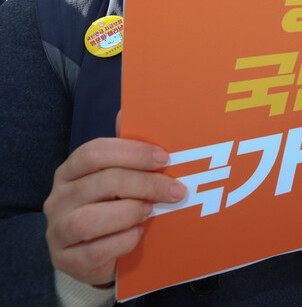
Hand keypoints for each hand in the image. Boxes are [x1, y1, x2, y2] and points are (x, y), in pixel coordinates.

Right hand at [43, 138, 186, 285]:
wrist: (98, 253)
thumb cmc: (113, 206)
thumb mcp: (120, 177)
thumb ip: (125, 151)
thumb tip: (126, 111)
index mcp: (71, 171)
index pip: (95, 152)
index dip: (133, 153)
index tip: (165, 159)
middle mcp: (58, 198)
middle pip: (102, 183)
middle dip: (146, 184)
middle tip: (175, 191)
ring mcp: (57, 230)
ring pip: (89, 219)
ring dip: (129, 213)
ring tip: (150, 212)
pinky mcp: (65, 259)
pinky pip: (95, 251)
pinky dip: (123, 241)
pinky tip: (138, 234)